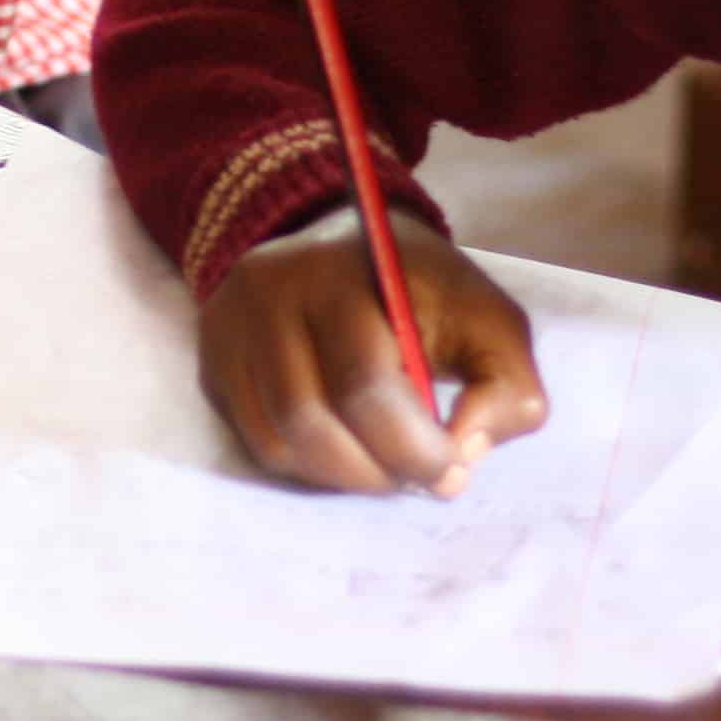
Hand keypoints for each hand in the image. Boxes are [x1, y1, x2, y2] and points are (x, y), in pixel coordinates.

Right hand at [198, 211, 547, 497]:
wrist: (342, 241)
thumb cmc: (424, 291)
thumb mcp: (489, 319)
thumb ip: (506, 385)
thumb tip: (465, 448)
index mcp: (343, 271)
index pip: (364, 382)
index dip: (411, 447)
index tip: (452, 470)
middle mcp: (270, 292)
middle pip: (309, 420)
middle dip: (376, 471)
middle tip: (416, 479)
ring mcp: (231, 327)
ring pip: (276, 441)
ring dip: (340, 477)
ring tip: (384, 468)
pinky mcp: (214, 360)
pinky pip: (253, 442)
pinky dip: (307, 466)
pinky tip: (344, 452)